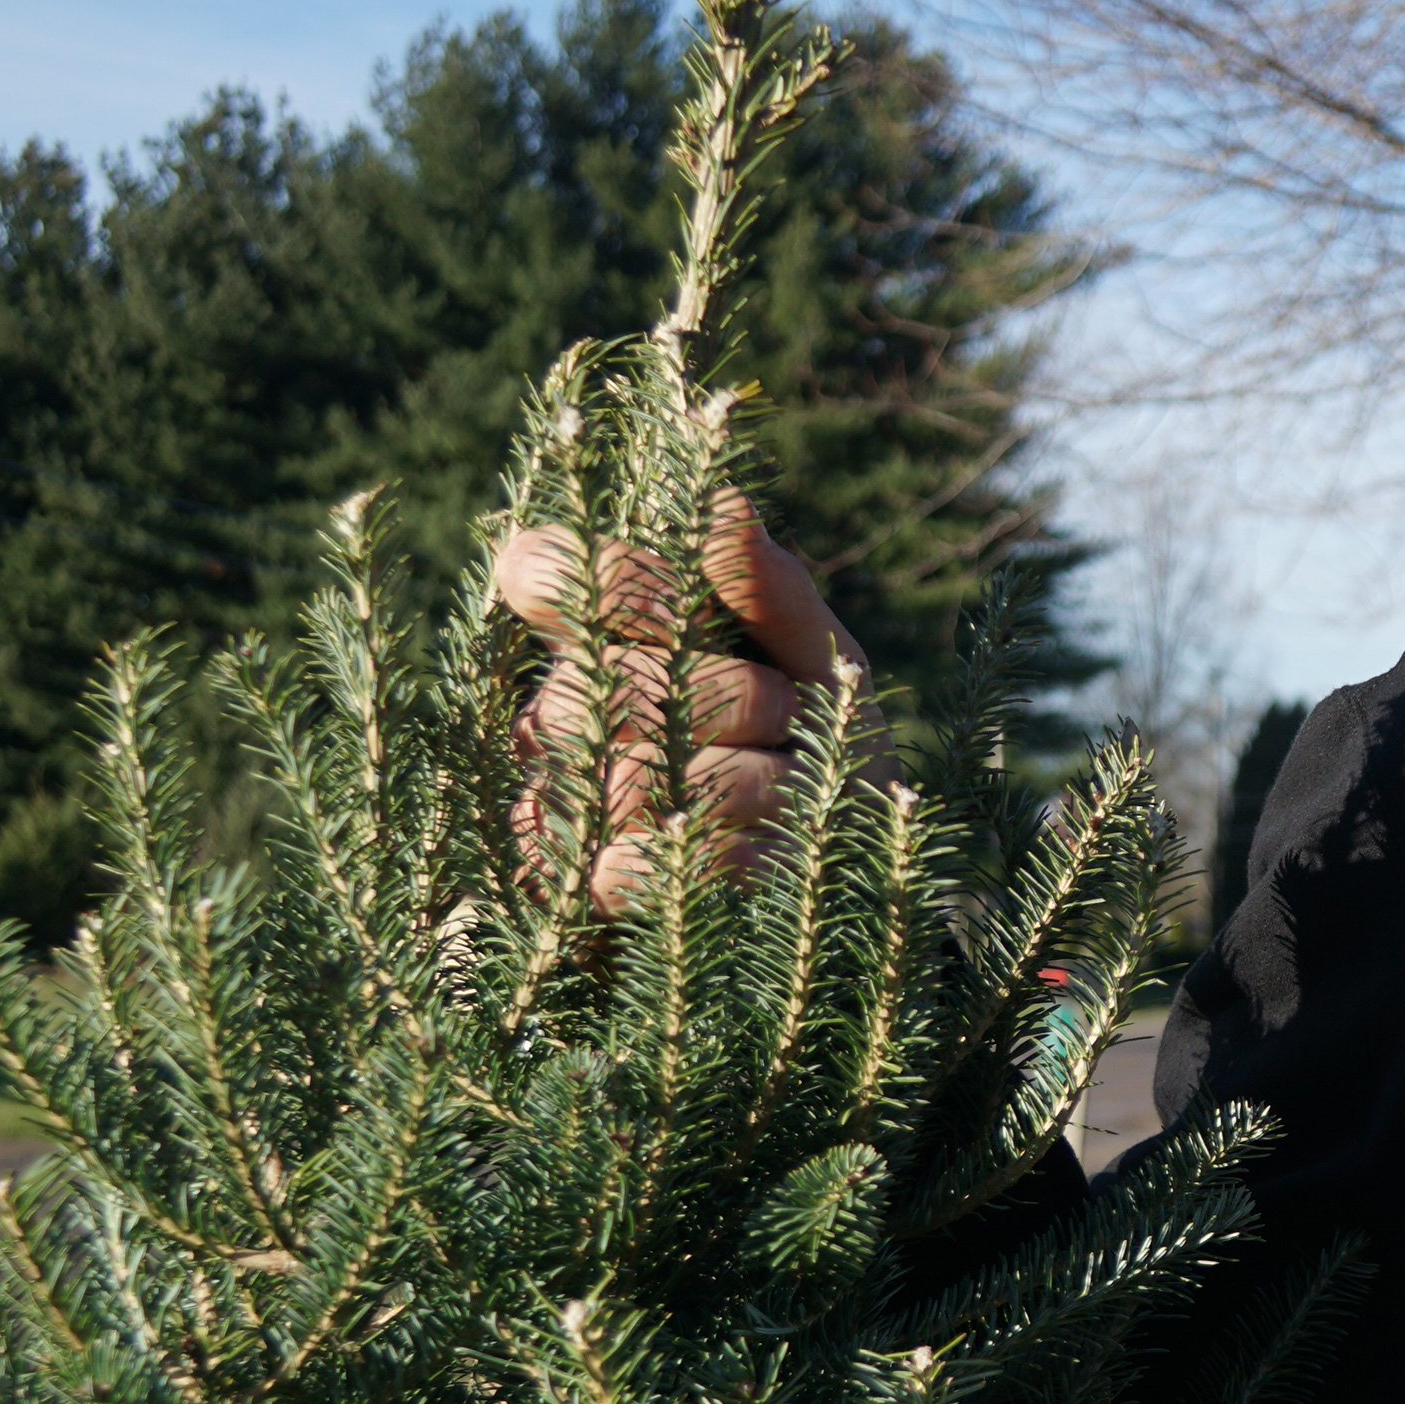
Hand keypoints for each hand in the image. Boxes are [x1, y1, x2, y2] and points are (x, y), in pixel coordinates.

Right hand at [492, 492, 888, 909]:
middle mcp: (560, 717)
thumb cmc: (827, 749)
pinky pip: (636, 867)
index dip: (612, 580)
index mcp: (607, 639)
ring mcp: (565, 810)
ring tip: (793, 790)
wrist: (862, 872)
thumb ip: (773, 591)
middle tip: (792, 719)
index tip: (689, 607)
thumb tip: (722, 506)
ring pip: (633, 778)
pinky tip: (770, 853)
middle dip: (736, 697)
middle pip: (604, 681)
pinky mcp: (590, 897)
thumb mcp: (824, 662)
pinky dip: (735, 854)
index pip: (542, 568)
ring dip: (756, 782)